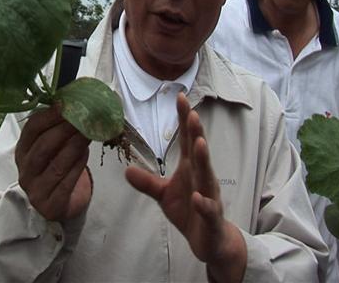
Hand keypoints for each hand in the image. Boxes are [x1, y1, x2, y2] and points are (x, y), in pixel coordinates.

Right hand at [15, 104, 91, 221]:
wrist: (59, 204)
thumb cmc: (57, 169)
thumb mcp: (53, 148)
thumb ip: (59, 128)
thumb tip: (78, 101)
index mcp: (22, 151)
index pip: (31, 129)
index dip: (49, 115)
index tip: (66, 104)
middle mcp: (25, 170)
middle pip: (42, 146)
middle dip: (64, 129)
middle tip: (83, 118)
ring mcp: (35, 190)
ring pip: (55, 165)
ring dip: (74, 146)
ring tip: (89, 134)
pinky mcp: (50, 205)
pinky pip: (66, 182)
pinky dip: (78, 165)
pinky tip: (86, 154)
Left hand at [125, 93, 245, 281]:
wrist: (210, 241)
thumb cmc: (190, 212)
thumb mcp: (164, 195)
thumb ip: (148, 182)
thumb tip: (126, 169)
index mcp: (191, 169)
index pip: (188, 140)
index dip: (184, 119)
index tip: (181, 97)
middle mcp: (203, 178)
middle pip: (199, 152)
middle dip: (196, 132)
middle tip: (192, 113)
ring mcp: (209, 197)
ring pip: (208, 176)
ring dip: (205, 160)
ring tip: (200, 143)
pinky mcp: (212, 218)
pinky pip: (208, 209)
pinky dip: (203, 203)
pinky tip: (197, 197)